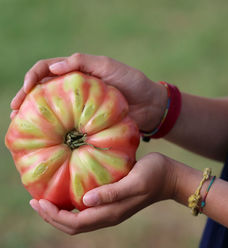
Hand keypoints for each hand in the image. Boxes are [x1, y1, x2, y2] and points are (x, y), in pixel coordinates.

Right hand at [10, 53, 166, 131]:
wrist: (150, 106)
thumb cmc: (132, 83)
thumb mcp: (108, 66)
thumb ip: (83, 63)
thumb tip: (54, 68)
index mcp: (76, 74)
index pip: (45, 70)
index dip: (31, 78)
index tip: (26, 90)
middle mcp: (73, 91)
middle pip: (42, 93)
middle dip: (24, 101)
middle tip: (14, 114)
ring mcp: (79, 110)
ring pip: (51, 112)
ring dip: (34, 119)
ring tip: (20, 128)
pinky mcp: (86, 126)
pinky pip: (67, 130)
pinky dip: (54, 135)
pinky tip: (44, 142)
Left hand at [29, 153, 175, 234]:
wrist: (169, 176)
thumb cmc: (153, 174)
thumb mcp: (134, 181)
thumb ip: (112, 193)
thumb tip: (85, 201)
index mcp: (110, 213)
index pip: (75, 223)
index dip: (54, 215)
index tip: (38, 202)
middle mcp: (107, 216)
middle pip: (73, 225)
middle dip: (51, 216)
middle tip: (35, 202)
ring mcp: (110, 211)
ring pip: (78, 219)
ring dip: (59, 213)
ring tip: (44, 200)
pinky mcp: (112, 203)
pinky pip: (86, 210)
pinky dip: (70, 206)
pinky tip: (65, 194)